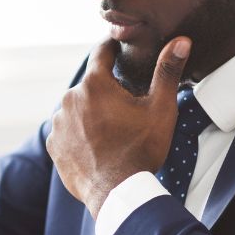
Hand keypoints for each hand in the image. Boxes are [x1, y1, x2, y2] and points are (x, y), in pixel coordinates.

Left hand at [47, 36, 190, 216]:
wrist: (117, 192)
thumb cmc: (140, 149)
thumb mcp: (160, 109)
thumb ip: (167, 72)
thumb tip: (181, 41)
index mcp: (94, 84)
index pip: (101, 52)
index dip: (113, 47)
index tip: (120, 46)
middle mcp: (69, 99)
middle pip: (91, 84)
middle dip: (106, 90)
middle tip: (126, 106)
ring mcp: (58, 123)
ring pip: (78, 108)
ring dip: (91, 112)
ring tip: (112, 130)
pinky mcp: (53, 144)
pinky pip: (67, 130)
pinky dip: (79, 133)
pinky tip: (97, 144)